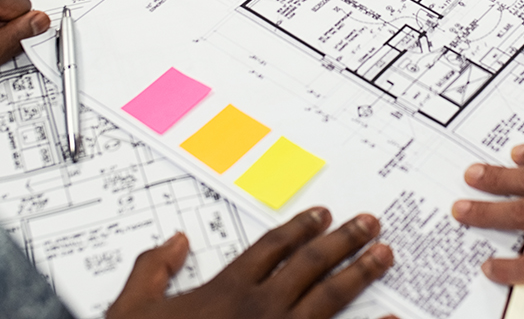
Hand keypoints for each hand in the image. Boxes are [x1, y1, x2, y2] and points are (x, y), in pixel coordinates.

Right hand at [106, 208, 395, 318]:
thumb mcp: (132, 307)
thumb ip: (152, 268)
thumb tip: (173, 241)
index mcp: (227, 289)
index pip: (272, 247)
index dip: (300, 227)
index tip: (322, 215)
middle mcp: (260, 308)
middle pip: (311, 265)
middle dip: (344, 241)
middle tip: (371, 224)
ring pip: (330, 299)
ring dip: (361, 274)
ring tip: (385, 256)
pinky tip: (391, 318)